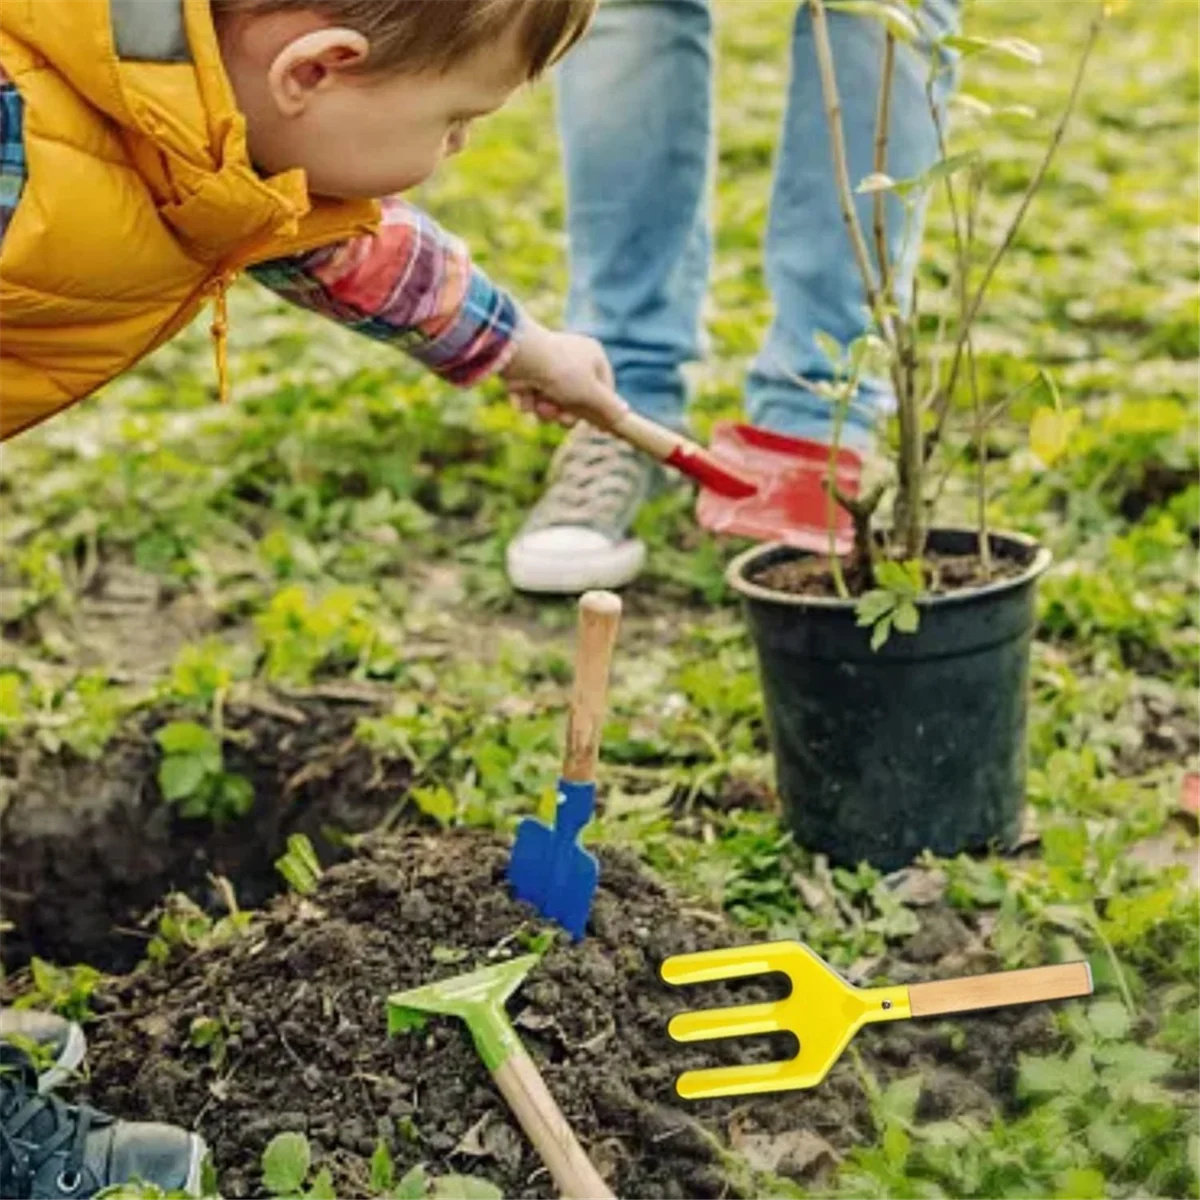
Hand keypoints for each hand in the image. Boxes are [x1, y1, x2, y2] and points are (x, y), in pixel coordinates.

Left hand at [501, 320, 627, 429]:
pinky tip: (525, 396)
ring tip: (541, 405)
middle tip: (562, 419)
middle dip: (566, 414)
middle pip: (576, 399)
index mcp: (592, 356)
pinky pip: (532, 398)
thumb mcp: (591, 393)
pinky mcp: (525, 375)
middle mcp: (571, 359)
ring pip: (552, 402)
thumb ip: (609, 406)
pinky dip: (528, 401)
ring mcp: (547, 367)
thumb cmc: (562, 372)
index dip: (602, 409)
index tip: (600, 429)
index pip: (605, 387)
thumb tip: (625, 414)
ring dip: (546, 410)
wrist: (521, 358)